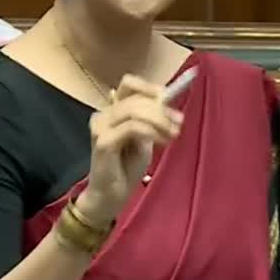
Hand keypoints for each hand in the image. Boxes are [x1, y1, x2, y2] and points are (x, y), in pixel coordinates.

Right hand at [77, 74, 183, 225]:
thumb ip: (151, 120)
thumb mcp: (144, 138)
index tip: (170, 96)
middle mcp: (103, 115)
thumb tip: (167, 101)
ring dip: (159, 120)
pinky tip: (162, 141)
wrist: (111, 195)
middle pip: (135, 98)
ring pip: (134, 110)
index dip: (150, 87)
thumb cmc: (126, 167)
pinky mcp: (103, 141)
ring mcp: (100, 127)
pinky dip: (151, 131)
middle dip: (161, 108)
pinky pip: (132, 127)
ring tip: (173, 134)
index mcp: (112, 111)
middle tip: (179, 121)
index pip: (129, 84)